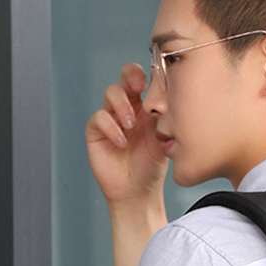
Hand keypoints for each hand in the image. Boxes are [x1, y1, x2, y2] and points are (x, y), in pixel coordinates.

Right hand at [85, 62, 168, 207]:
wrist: (138, 191)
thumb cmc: (151, 167)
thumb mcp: (163, 139)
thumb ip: (163, 116)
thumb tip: (169, 91)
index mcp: (146, 107)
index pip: (144, 81)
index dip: (147, 73)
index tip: (153, 77)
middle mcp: (128, 108)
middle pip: (125, 78)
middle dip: (130, 75)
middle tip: (137, 85)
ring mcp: (111, 118)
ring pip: (111, 93)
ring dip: (122, 105)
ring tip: (130, 125)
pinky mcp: (96, 131)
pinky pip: (99, 118)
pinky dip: (111, 127)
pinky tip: (121, 142)